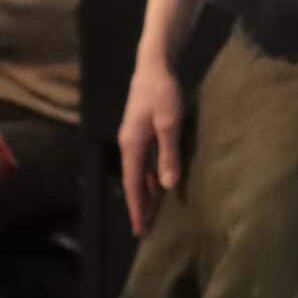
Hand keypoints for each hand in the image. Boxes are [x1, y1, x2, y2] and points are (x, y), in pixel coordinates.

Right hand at [118, 57, 183, 235]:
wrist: (154, 67)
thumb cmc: (163, 93)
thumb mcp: (169, 124)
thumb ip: (168, 154)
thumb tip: (167, 185)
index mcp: (132, 145)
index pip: (132, 184)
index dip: (137, 208)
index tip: (140, 230)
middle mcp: (128, 144)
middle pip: (132, 182)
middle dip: (138, 206)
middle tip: (145, 230)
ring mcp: (134, 139)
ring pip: (137, 173)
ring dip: (144, 194)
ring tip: (151, 214)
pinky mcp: (142, 133)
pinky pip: (144, 163)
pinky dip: (148, 178)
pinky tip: (158, 187)